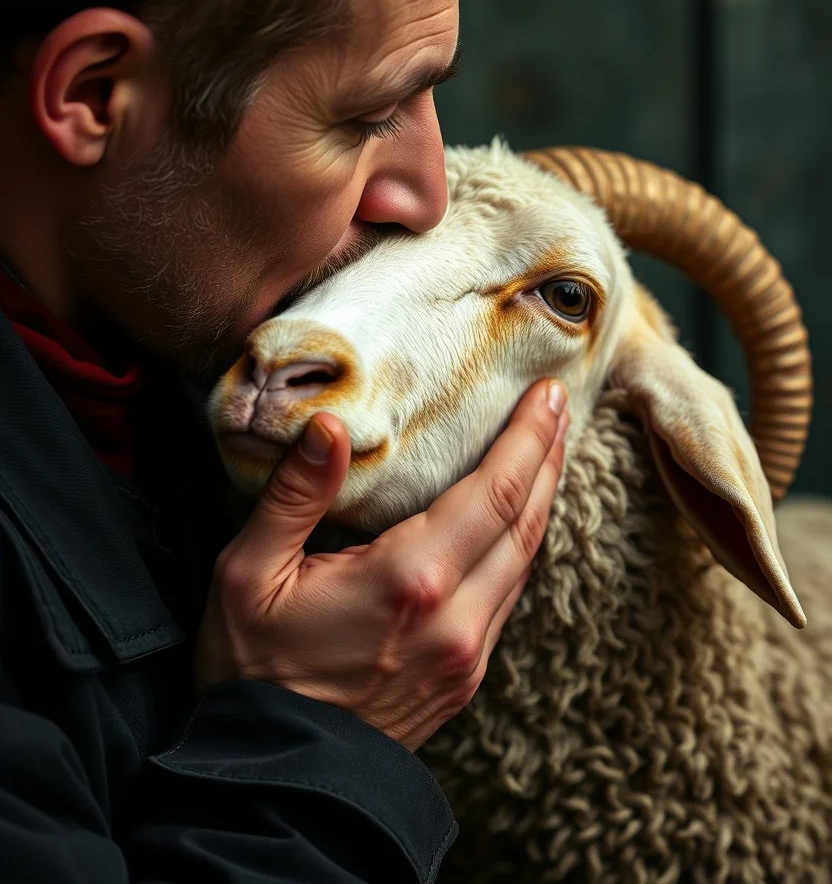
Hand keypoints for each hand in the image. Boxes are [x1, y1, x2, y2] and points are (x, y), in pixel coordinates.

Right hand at [194, 379, 569, 750]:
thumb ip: (294, 495)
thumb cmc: (252, 673)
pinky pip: (508, 597)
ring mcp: (466, 654)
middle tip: (561, 405)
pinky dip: (521, 545)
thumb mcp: (250, 573)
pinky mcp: (464, 679)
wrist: (274, 782)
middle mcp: (455, 617)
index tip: (550, 393)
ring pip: (526, 560)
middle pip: (526, 520)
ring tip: (548, 450)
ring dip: (542, 499)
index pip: (495, 491)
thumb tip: (330, 424)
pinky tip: (514, 522)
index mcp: (408, 579)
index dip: (530, 436)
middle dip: (549, 456)